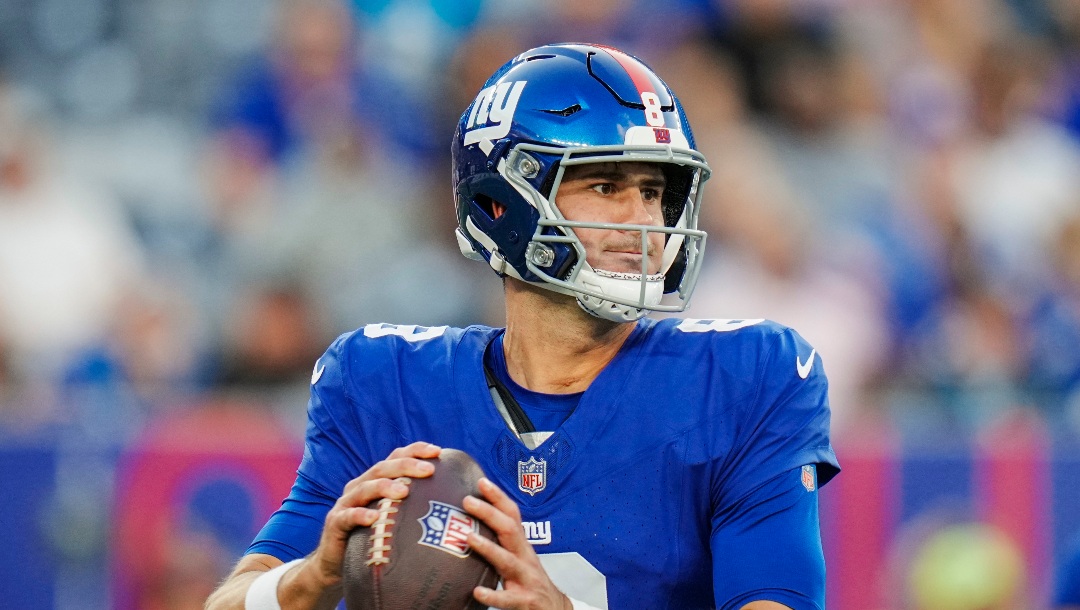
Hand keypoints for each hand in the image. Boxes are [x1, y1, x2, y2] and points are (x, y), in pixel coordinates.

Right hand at [302, 441, 441, 589]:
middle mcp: (360, 486)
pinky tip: (373, 518)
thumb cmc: (374, 537)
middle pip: (383, 468)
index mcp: (375, 480)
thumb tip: (453, 502)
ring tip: (404, 491)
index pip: (395, 457)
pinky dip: (360, 515)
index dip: (415, 451)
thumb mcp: (395, 517)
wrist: (337, 562)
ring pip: (365, 488)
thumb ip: (414, 506)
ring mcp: (346, 503)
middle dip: (406, 465)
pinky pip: (348, 517)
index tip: (438, 451)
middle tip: (429, 469)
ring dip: (385, 487)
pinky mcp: (335, 523)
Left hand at [464, 478, 571, 609]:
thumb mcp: (519, 558)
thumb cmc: (530, 581)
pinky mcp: (524, 601)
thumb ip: (501, 543)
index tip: (481, 481)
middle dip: (490, 513)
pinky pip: (508, 598)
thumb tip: (469, 527)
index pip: (512, 515)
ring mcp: (526, 579)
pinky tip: (477, 592)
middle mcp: (525, 558)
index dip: (498, 497)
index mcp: (522, 546)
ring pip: (508, 561)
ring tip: (469, 538)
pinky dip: (493, 595)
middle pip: (509, 530)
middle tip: (467, 501)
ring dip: (489, 548)